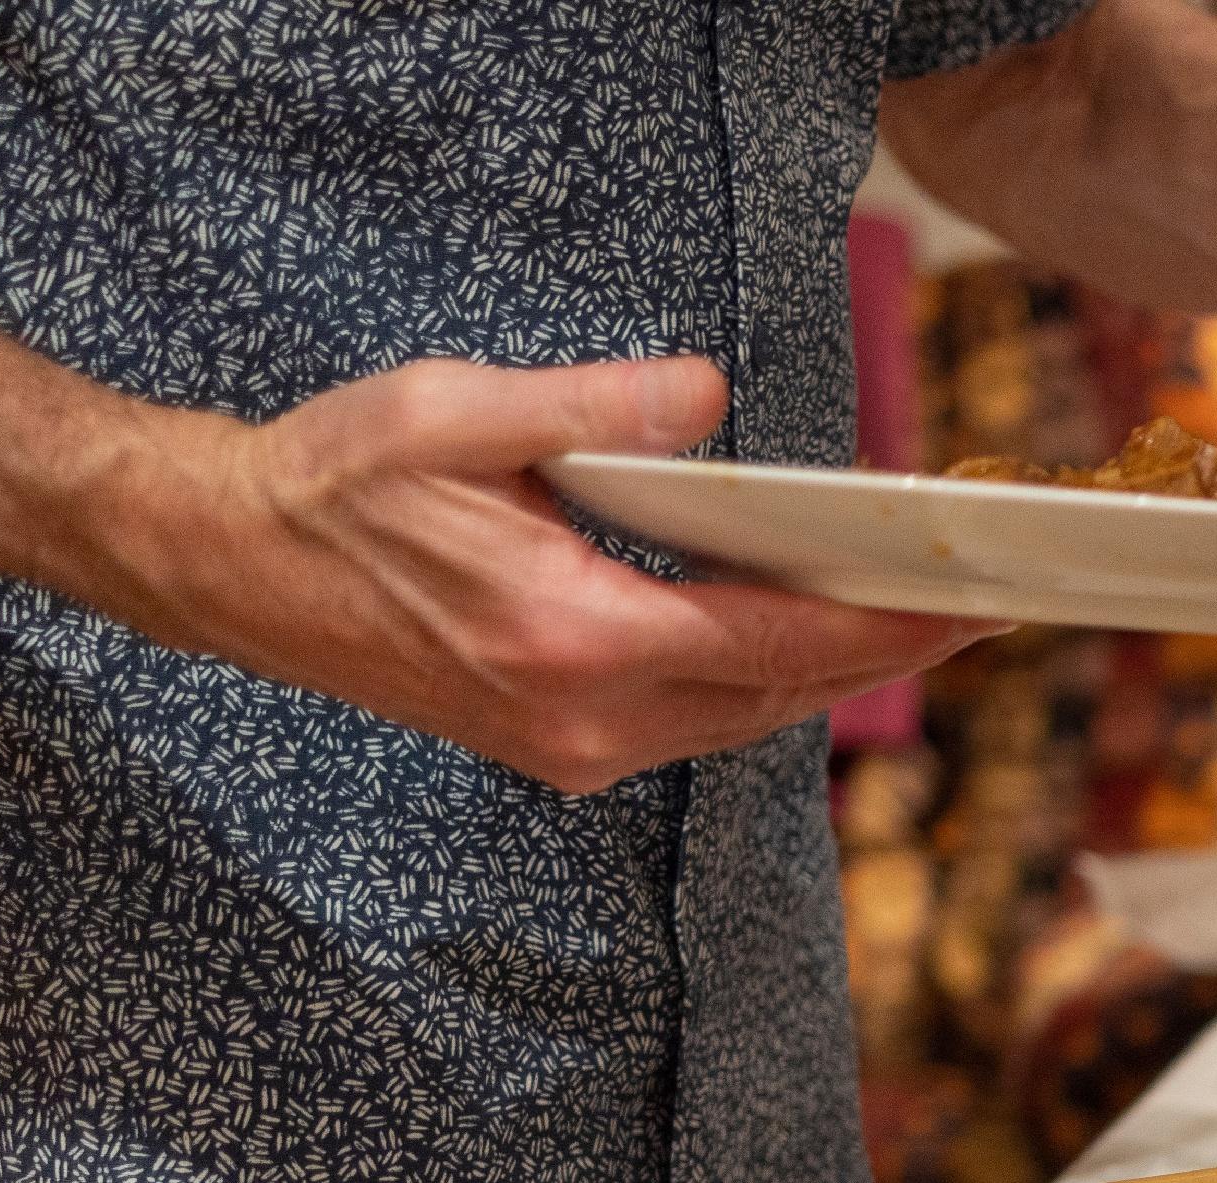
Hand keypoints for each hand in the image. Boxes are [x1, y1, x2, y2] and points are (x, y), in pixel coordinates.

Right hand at [143, 356, 979, 792]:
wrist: (233, 564)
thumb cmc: (336, 484)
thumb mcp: (458, 414)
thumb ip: (594, 408)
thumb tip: (706, 396)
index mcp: (574, 639)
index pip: (776, 638)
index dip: (888, 628)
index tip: (975, 609)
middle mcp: (587, 719)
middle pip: (783, 693)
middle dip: (886, 653)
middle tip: (983, 611)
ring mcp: (574, 750)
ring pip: (748, 720)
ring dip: (830, 673)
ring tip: (918, 623)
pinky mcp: (562, 752)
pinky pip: (700, 724)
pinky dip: (762, 683)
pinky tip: (807, 638)